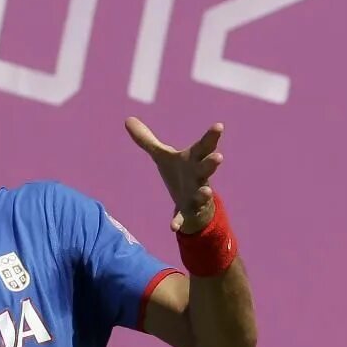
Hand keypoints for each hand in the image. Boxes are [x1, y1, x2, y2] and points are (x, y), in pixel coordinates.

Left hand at [124, 117, 224, 233]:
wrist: (191, 201)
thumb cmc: (179, 172)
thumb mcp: (162, 156)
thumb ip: (146, 139)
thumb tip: (127, 119)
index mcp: (193, 160)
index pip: (204, 146)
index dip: (211, 136)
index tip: (219, 125)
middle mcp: (198, 175)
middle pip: (207, 167)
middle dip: (212, 162)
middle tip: (218, 157)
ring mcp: (196, 194)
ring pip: (203, 193)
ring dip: (205, 193)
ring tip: (207, 191)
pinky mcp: (188, 210)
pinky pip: (183, 217)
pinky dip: (178, 221)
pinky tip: (172, 227)